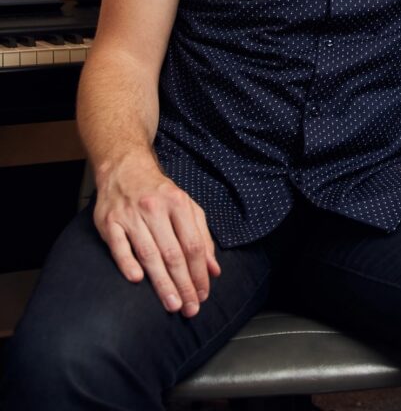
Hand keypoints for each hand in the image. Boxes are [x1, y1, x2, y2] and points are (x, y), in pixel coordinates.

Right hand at [93, 154, 220, 315]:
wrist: (125, 169)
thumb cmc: (159, 193)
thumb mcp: (187, 207)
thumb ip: (202, 236)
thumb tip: (213, 270)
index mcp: (178, 203)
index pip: (193, 244)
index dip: (199, 272)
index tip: (203, 294)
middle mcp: (155, 208)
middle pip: (173, 253)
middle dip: (183, 284)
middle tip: (190, 308)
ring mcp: (131, 216)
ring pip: (149, 254)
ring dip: (162, 283)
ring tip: (173, 305)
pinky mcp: (110, 222)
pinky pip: (119, 246)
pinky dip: (127, 263)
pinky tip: (137, 280)